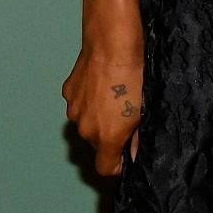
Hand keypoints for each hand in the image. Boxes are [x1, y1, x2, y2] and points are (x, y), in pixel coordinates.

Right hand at [61, 29, 145, 176]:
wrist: (112, 44)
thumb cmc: (133, 75)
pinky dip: (87, 101)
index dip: (117, 166)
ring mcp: (74, 109)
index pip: (105, 169)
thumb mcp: (144, 110)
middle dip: (109, 137)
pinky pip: (79, 104)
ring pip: (85, 123)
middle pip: (96, 144)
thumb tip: (135, 153)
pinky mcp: (68, 92)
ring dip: (96, 118)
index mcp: (106, 137)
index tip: (126, 155)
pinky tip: (100, 85)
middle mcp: (86, 128)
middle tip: (125, 118)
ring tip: (112, 97)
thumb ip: (138, 138)